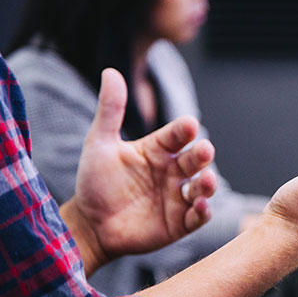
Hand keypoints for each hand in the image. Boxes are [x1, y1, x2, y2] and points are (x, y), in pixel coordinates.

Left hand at [61, 68, 217, 271]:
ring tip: (207, 181)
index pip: (177, 135)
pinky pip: (198, 216)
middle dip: (202, 155)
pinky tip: (200, 206)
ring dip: (208, 184)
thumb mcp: (99, 143)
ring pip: (202, 187)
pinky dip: (203, 212)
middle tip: (204, 150)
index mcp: (158, 150)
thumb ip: (110, 110)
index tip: (188, 124)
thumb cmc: (95, 183)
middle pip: (195, 160)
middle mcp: (172, 171)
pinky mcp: (179, 223)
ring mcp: (178, 197)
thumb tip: (111, 71)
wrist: (89, 225)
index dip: (184, 130)